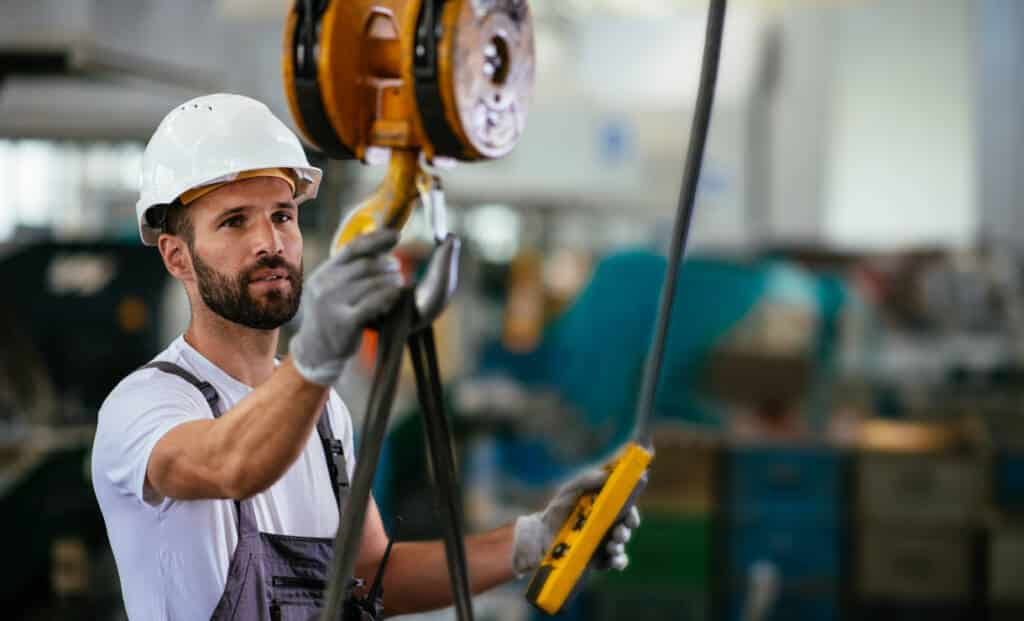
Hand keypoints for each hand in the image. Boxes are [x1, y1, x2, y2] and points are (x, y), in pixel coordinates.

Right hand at [290, 230, 403, 385]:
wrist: (315, 351)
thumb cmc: (332, 316)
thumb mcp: (332, 289)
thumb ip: (349, 270)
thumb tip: (379, 246)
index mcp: (323, 273)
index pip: (352, 247)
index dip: (377, 239)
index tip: (396, 235)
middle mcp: (324, 286)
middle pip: (365, 265)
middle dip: (387, 264)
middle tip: (398, 268)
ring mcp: (332, 304)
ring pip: (371, 283)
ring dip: (391, 281)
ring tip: (400, 282)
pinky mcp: (344, 322)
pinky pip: (373, 303)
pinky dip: (389, 296)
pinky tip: (397, 296)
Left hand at [511, 469, 640, 576]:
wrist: (541, 535)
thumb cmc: (558, 509)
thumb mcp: (573, 489)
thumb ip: (590, 479)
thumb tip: (611, 474)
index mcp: (605, 508)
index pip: (625, 510)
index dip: (631, 514)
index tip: (630, 519)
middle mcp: (607, 526)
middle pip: (625, 528)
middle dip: (625, 531)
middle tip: (618, 533)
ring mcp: (604, 544)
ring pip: (621, 546)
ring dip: (620, 546)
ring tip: (611, 545)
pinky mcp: (598, 560)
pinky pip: (614, 562)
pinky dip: (619, 561)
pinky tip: (614, 560)